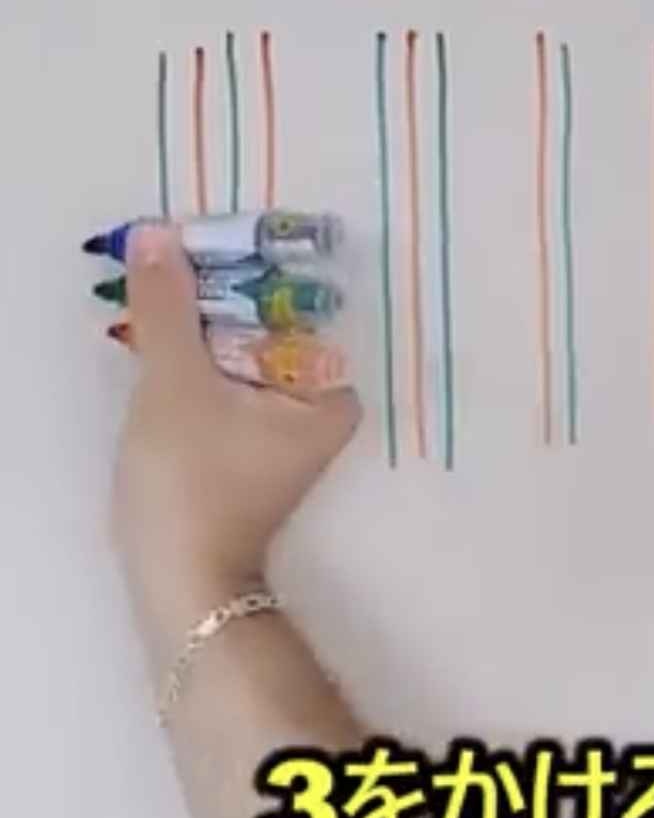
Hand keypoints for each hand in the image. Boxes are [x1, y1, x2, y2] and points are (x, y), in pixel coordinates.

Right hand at [111, 226, 360, 602]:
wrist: (181, 582)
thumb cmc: (192, 481)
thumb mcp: (174, 381)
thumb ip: (168, 308)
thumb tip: (159, 236)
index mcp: (331, 391)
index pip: (293, 306)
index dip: (244, 275)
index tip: (200, 255)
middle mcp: (322, 412)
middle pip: (268, 331)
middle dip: (220, 306)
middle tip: (173, 275)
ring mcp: (289, 436)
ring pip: (245, 360)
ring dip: (205, 338)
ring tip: (165, 311)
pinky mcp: (254, 455)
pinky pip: (231, 390)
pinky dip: (203, 373)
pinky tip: (170, 361)